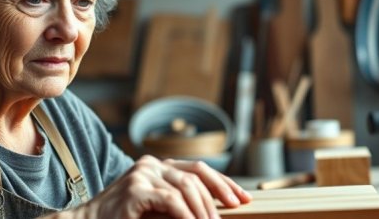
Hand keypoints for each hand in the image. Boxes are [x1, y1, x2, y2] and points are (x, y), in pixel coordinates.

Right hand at [75, 155, 251, 218]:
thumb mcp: (159, 210)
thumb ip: (181, 204)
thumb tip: (215, 210)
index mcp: (159, 167)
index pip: (199, 169)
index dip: (223, 183)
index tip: (243, 198)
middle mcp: (152, 165)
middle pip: (197, 173)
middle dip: (222, 192)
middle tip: (237, 208)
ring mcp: (142, 174)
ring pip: (187, 186)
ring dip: (205, 210)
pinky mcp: (135, 189)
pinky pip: (171, 200)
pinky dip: (187, 216)